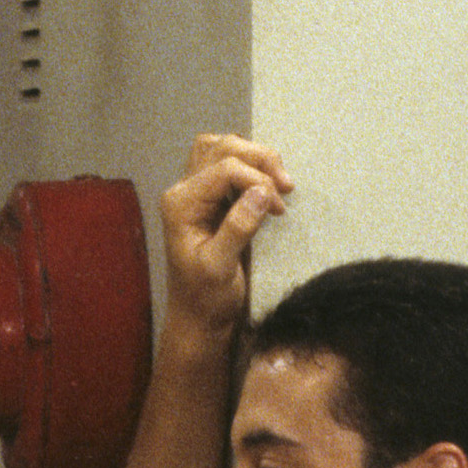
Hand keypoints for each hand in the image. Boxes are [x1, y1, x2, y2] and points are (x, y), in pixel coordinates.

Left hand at [158, 133, 291, 340]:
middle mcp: (183, 191)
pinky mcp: (208, 199)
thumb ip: (238, 227)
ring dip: (255, 158)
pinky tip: (267, 185)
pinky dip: (250, 166)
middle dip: (259, 160)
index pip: (223, 168)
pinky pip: (226, 164)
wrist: (198, 320)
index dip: (256, 179)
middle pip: (222, 147)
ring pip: (222, 148)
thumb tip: (262, 192)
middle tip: (286, 187)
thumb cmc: (206, 299)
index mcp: (181, 204)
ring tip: (278, 182)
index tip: (279, 207)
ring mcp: (194, 193)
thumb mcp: (221, 268)